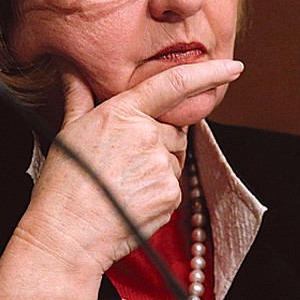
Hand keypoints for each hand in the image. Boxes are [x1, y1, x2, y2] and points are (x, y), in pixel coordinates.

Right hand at [0, 58, 242, 299]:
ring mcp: (161, 164)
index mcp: (123, 112)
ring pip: (175, 158)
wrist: (67, 232)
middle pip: (174, 129)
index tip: (234, 67)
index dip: (209, 73)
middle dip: (159, 140)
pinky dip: (159, 191)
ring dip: (159, 166)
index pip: (175, 83)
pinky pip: (174, 185)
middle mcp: (147, 133)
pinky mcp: (170, 192)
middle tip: (125, 161)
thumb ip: (79, 96)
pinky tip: (133, 198)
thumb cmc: (65, 181)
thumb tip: (70, 69)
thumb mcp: (67, 130)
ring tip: (124, 182)